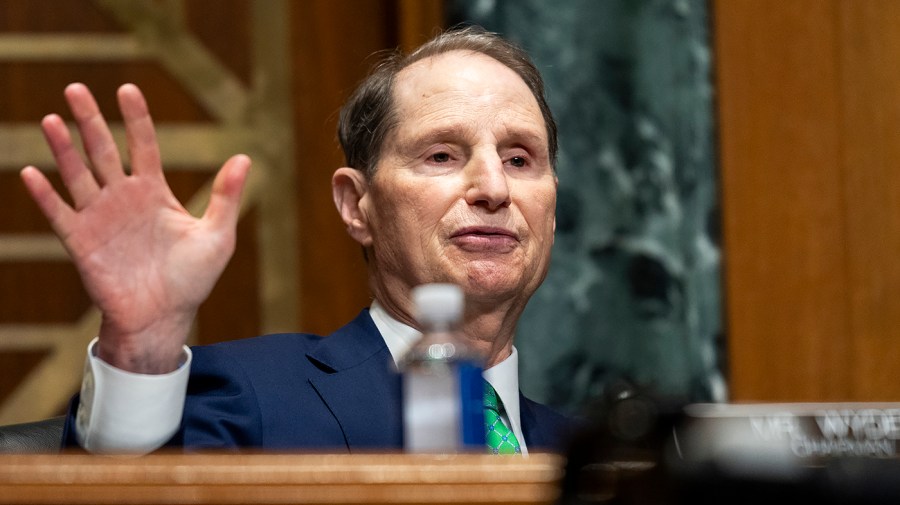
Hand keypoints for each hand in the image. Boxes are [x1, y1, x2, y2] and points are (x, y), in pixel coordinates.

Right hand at [20, 83, 249, 373]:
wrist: (164, 317)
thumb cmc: (192, 279)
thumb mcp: (218, 236)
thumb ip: (226, 197)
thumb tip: (244, 158)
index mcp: (155, 193)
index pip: (143, 146)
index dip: (136, 118)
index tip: (126, 89)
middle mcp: (124, 199)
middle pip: (104, 151)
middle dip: (90, 121)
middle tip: (75, 88)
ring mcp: (100, 218)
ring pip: (78, 175)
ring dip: (64, 149)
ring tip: (51, 120)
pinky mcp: (82, 242)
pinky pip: (60, 214)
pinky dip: (45, 195)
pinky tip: (32, 173)